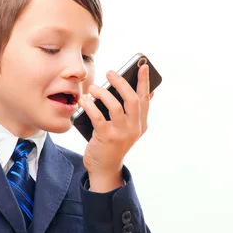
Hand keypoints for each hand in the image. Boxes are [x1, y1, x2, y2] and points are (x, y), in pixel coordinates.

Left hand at [80, 64, 153, 191]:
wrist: (105, 168)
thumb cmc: (113, 143)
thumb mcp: (128, 128)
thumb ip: (135, 111)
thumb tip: (148, 91)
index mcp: (141, 123)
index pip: (145, 98)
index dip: (144, 81)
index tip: (143, 65)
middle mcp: (134, 128)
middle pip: (132, 99)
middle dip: (121, 83)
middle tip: (109, 72)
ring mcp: (121, 133)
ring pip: (116, 106)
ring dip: (102, 93)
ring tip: (93, 88)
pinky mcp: (106, 138)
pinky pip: (98, 117)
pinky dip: (90, 106)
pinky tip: (84, 100)